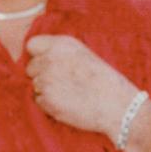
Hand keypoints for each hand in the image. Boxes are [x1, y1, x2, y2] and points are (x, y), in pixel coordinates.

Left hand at [24, 34, 138, 140]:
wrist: (119, 107)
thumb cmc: (106, 83)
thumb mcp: (85, 56)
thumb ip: (61, 54)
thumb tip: (41, 61)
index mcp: (61, 44)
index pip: (32, 45)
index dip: (38, 57)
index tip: (49, 66)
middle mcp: (50, 58)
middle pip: (31, 68)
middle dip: (42, 76)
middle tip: (64, 85)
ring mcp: (46, 79)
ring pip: (35, 85)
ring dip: (47, 92)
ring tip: (70, 96)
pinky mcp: (46, 99)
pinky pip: (39, 102)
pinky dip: (50, 106)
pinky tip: (68, 105)